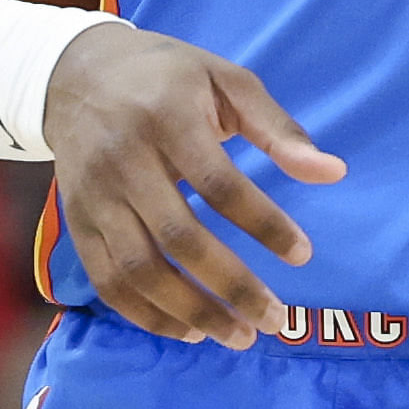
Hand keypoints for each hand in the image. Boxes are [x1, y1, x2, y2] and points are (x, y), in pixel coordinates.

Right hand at [41, 22, 345, 346]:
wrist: (75, 73)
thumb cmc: (167, 77)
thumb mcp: (226, 80)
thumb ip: (278, 128)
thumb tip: (334, 173)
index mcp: (167, 118)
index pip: (219, 184)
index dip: (264, 224)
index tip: (303, 255)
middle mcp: (124, 160)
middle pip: (179, 237)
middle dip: (232, 286)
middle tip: (275, 319)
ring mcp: (94, 196)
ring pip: (139, 270)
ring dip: (190, 312)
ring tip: (237, 336)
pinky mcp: (75, 223)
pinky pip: (107, 281)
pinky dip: (145, 315)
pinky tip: (187, 331)